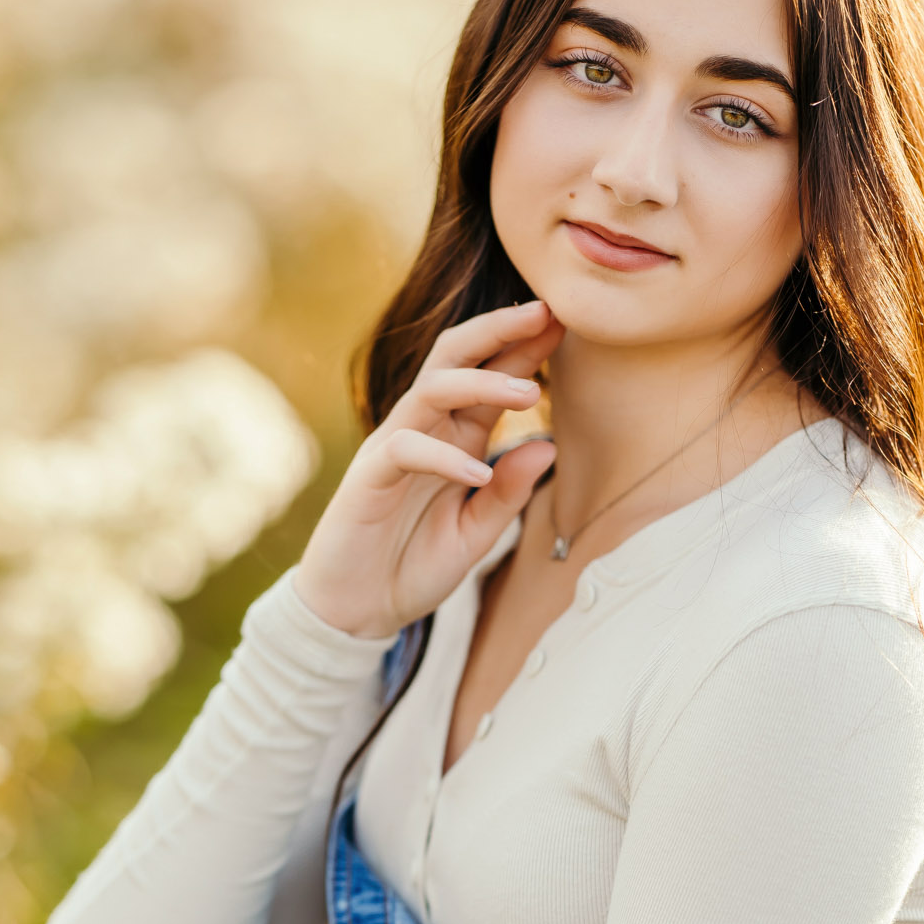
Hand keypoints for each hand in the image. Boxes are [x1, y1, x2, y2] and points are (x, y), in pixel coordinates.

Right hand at [293, 298, 563, 641]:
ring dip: (482, 384)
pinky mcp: (369, 476)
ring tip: (529, 393)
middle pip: (456, 358)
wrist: (357, 611)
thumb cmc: (413, 567)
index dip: (525, 348)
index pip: (489, 377)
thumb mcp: (476, 535)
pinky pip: (406, 448)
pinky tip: (478, 473)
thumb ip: (507, 493)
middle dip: (500, 330)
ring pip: (433, 389)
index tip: (566, 321)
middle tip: (546, 312)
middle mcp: (424, 431)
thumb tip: (547, 447)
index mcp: (454, 438)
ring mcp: (393, 448)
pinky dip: (445, 457)